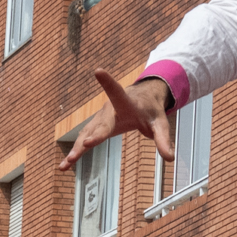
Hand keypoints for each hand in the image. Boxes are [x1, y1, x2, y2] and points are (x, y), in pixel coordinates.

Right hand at [59, 70, 173, 171]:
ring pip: (86, 135)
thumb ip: (163, 139)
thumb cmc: (150, 111)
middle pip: (100, 125)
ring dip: (77, 149)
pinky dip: (75, 152)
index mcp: (125, 103)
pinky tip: (65, 165)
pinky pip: (83, 140)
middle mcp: (109, 110)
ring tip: (66, 164)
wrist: (140, 101)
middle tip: (85, 146)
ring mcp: (99, 119)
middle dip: (92, 137)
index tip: (98, 71)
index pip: (117, 92)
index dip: (108, 82)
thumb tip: (170, 158)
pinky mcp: (95, 127)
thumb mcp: (160, 124)